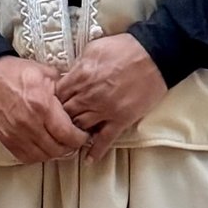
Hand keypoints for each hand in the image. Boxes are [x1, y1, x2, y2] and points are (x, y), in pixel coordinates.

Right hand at [0, 55, 87, 166]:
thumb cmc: (17, 73)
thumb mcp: (46, 73)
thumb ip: (64, 88)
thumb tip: (79, 99)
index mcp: (42, 105)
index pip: (67, 134)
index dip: (79, 138)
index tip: (83, 135)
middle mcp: (29, 123)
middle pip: (57, 149)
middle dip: (70, 147)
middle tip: (74, 141)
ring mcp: (16, 133)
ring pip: (43, 156)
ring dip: (55, 153)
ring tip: (60, 145)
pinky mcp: (6, 139)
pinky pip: (26, 157)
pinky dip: (38, 156)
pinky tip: (44, 148)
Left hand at [54, 32, 167, 148]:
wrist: (154, 55)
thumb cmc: (125, 48)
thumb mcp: (94, 48)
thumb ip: (78, 64)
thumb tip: (68, 74)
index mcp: (81, 75)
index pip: (57, 95)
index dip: (53, 101)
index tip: (52, 105)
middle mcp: (89, 95)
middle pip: (65, 114)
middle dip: (59, 119)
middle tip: (57, 124)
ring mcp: (105, 109)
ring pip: (81, 128)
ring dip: (74, 133)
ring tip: (70, 138)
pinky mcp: (121, 119)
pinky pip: (105, 139)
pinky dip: (96, 150)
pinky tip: (89, 159)